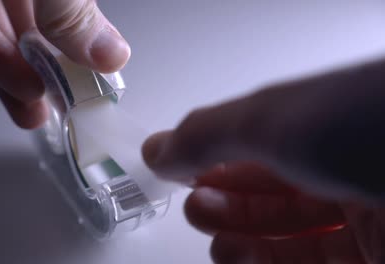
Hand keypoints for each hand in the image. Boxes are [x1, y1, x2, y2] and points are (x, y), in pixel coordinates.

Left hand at [0, 0, 129, 127]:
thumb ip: (74, 6)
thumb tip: (111, 52)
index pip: (78, 5)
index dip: (94, 37)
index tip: (104, 75)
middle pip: (45, 21)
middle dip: (60, 66)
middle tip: (73, 104)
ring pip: (9, 32)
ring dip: (28, 76)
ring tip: (46, 113)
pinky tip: (21, 92)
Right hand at [142, 58, 384, 262]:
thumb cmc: (373, 125)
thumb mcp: (272, 120)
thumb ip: (208, 136)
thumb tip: (159, 148)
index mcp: (327, 127)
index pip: (262, 148)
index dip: (220, 161)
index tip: (186, 174)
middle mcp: (353, 173)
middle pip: (278, 197)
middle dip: (228, 205)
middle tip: (197, 210)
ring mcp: (374, 226)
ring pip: (298, 243)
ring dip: (247, 245)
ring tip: (218, 244)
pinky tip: (243, 263)